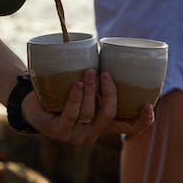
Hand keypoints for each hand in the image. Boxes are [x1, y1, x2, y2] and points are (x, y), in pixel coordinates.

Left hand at [21, 69, 154, 143]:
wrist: (33, 103)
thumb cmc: (65, 90)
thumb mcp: (88, 86)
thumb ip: (103, 76)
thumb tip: (118, 47)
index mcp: (105, 123)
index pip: (130, 128)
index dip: (143, 121)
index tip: (148, 105)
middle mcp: (93, 132)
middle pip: (109, 116)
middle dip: (110, 94)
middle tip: (106, 74)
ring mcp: (76, 135)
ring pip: (89, 113)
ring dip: (91, 90)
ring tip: (89, 71)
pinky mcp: (58, 131)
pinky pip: (71, 114)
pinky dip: (75, 98)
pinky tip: (76, 85)